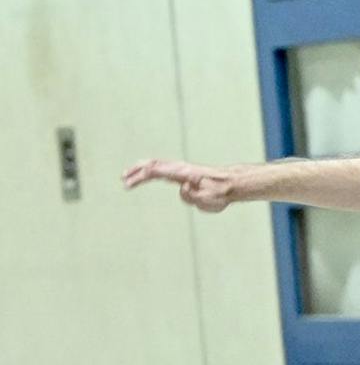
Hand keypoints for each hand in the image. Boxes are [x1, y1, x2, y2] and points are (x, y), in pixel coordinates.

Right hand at [122, 159, 238, 212]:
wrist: (231, 183)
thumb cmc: (220, 193)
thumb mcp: (208, 199)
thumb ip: (193, 195)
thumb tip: (184, 187)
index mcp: (182, 173)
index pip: (156, 171)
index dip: (140, 177)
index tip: (128, 184)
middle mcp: (180, 168)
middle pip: (153, 165)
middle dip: (136, 171)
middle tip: (123, 179)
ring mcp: (181, 170)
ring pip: (156, 165)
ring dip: (141, 170)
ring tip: (127, 178)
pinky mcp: (183, 174)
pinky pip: (163, 170)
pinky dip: (150, 171)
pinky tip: (145, 175)